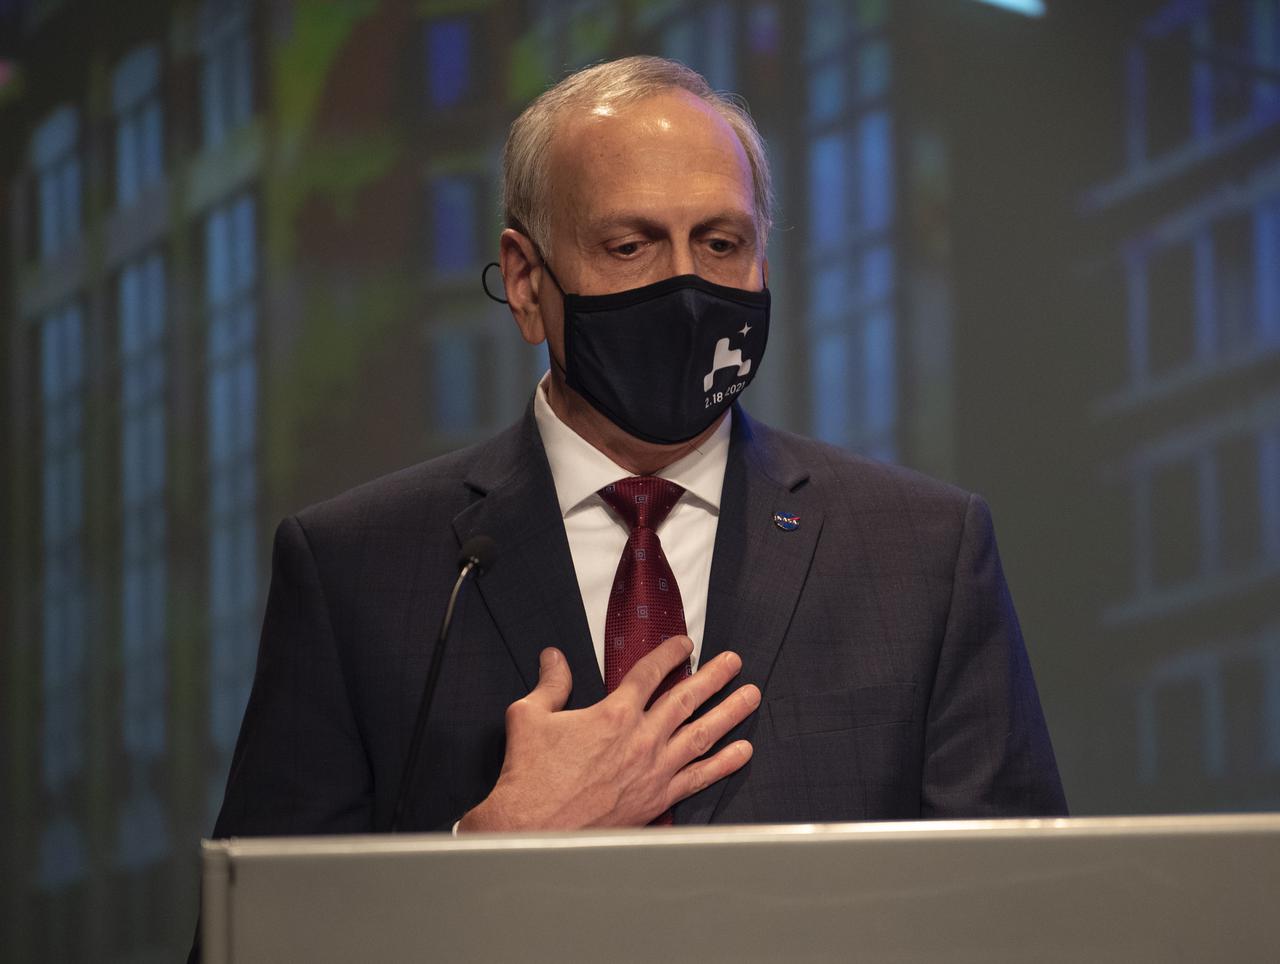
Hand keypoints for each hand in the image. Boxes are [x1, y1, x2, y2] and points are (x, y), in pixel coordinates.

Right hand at [458, 635, 759, 830]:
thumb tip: (554, 657)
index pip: (650, 673)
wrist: (534, 829)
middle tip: (733, 661)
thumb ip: (550, 684)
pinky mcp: (657, 799)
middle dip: (713, 676)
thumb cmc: (530, 776)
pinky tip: (743, 751)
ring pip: (702, 734)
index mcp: (614, 713)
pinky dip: (724, 764)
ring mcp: (654, 770)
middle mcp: (642, 738)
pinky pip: (700, 778)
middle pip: (686, 698)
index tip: (685, 644)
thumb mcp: (530, 716)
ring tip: (751, 695)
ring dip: (729, 712)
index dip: (670, 654)